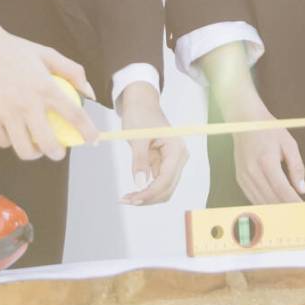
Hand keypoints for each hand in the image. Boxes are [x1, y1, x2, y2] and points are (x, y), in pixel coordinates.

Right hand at [0, 0, 98, 160]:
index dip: (86, 131)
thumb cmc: (16, 50)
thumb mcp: (48, 54)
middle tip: (58, 150)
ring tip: (36, 146)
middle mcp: (27, 103)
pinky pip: (3, 142)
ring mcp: (6, 113)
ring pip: (24, 150)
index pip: (73, 115)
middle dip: (57, 153)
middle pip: (48, 143)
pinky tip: (13, 132)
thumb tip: (90, 93)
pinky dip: (10, 141)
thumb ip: (73, 72)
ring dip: (34, 153)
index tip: (93, 139)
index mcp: (45, 87)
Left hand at [117, 83, 189, 204]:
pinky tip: (132, 191)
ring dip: (147, 197)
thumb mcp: (137, 137)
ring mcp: (173, 162)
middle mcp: (179, 157)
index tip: (132, 199)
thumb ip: (139, 160)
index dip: (150, 193)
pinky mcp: (165, 165)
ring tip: (126, 197)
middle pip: (167, 188)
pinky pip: (158, 184)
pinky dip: (146, 190)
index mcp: (176, 148)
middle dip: (148, 197)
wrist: (141, 104)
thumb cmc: (140, 116)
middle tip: (124, 200)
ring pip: (163, 190)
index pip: (166, 179)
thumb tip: (139, 183)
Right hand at [226, 94, 304, 204]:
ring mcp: (244, 177)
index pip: (282, 189)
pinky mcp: (240, 179)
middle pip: (271, 199)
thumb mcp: (289, 143)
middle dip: (286, 210)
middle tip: (299, 215)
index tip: (303, 210)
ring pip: (261, 202)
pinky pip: (253, 198)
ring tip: (289, 214)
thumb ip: (297, 167)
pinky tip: (275, 207)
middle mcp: (253, 172)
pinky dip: (265, 205)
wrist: (244, 120)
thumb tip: (302, 189)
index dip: (293, 203)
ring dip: (275, 211)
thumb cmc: (268, 129)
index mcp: (267, 161)